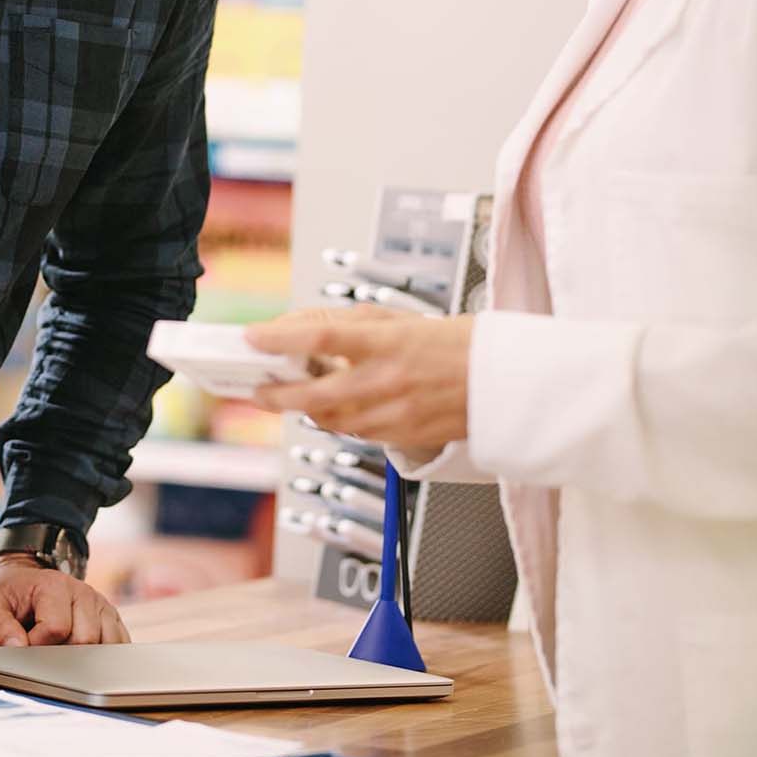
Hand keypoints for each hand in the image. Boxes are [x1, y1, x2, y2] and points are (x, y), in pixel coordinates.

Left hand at [0, 557, 129, 646]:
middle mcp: (83, 592)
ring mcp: (100, 605)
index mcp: (54, 585)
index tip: (25, 643)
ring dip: (83, 657)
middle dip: (62, 653)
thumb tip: (17, 648)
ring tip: (61, 647)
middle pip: (84, 640)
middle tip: (43, 647)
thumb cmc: (8, 596)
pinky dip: (103, 657)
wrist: (24, 580)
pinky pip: (118, 645)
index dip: (37, 645)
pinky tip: (83, 655)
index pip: (56, 629)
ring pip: (105, 646)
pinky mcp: (111, 618)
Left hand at [243, 308, 474, 448]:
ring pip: (329, 419)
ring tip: (290, 395)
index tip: (253, 337)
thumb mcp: (396, 319)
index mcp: (388, 343)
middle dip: (276, 395)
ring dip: (304, 408)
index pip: (322, 338)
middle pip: (314, 394)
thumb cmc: (453, 343)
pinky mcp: (401, 437)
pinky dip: (336, 420)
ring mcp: (395, 414)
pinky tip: (331, 406)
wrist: (502, 382)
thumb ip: (342, 323)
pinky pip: (355, 433)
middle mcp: (389, 381)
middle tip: (256, 389)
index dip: (281, 338)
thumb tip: (295, 325)